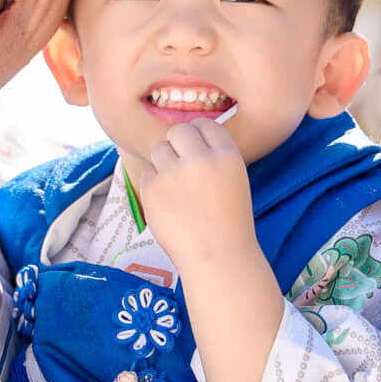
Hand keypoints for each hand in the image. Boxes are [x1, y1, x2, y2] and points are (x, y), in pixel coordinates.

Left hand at [129, 119, 255, 270]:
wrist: (218, 257)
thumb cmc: (228, 221)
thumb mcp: (234, 179)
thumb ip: (213, 155)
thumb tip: (184, 134)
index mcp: (227, 155)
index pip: (206, 124)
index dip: (198, 134)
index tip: (196, 148)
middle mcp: (200, 159)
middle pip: (178, 131)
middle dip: (178, 144)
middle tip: (182, 165)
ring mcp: (174, 174)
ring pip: (159, 149)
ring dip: (164, 163)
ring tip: (176, 188)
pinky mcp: (152, 189)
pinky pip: (147, 172)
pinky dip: (154, 183)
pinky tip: (168, 203)